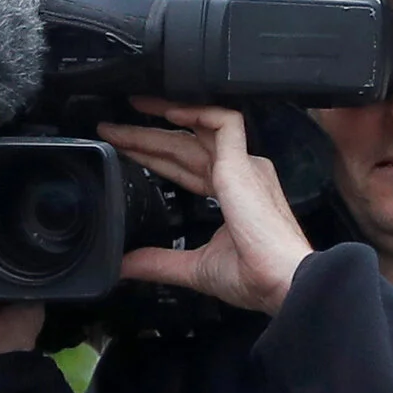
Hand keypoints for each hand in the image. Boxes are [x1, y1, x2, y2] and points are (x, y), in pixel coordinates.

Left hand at [98, 102, 312, 314]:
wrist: (280, 282)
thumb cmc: (255, 277)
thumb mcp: (193, 268)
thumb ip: (158, 262)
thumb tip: (125, 266)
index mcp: (231, 195)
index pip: (185, 167)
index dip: (154, 157)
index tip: (125, 152)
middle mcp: (239, 175)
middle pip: (185, 146)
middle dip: (147, 136)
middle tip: (113, 128)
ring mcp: (243, 166)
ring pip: (198, 129)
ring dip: (162, 118)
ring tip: (129, 110)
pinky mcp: (243, 164)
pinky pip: (224, 121)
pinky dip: (197, 112)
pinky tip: (168, 111)